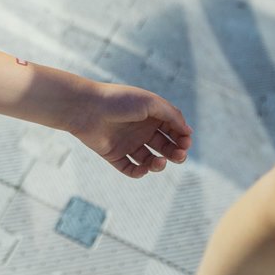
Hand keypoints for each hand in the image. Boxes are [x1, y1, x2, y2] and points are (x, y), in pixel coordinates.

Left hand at [70, 83, 192, 177]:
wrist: (86, 108)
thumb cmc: (119, 101)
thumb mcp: (151, 102)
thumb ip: (172, 115)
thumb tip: (188, 131)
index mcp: (151, 116)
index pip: (174, 130)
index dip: (183, 138)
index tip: (185, 142)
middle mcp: (141, 130)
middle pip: (166, 147)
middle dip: (176, 153)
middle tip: (179, 155)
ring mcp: (128, 143)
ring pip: (150, 160)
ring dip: (159, 165)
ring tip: (159, 162)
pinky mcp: (114, 155)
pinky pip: (131, 169)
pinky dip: (140, 172)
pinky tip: (144, 168)